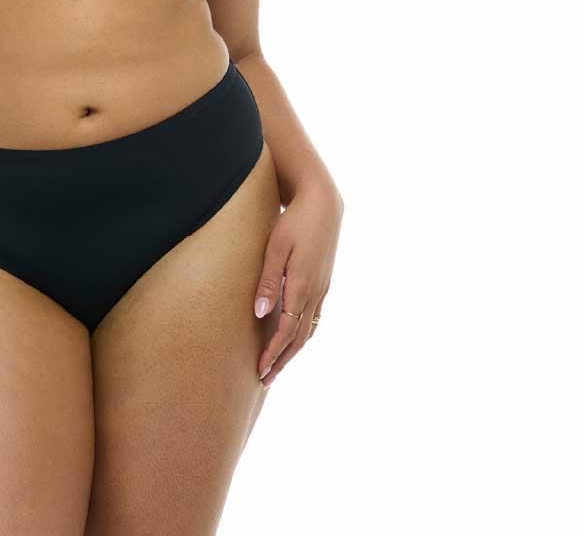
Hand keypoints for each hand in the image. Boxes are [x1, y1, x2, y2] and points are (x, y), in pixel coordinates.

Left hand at [253, 180, 342, 388]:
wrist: (323, 203)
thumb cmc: (294, 221)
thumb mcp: (276, 247)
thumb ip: (268, 280)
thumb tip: (259, 313)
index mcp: (302, 286)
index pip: (286, 330)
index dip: (273, 353)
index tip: (259, 371)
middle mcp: (315, 292)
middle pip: (299, 337)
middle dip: (282, 360)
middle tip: (265, 380)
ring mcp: (322, 288)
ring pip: (308, 329)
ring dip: (293, 351)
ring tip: (277, 365)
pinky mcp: (324, 282)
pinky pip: (314, 316)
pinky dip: (303, 334)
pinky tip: (294, 338)